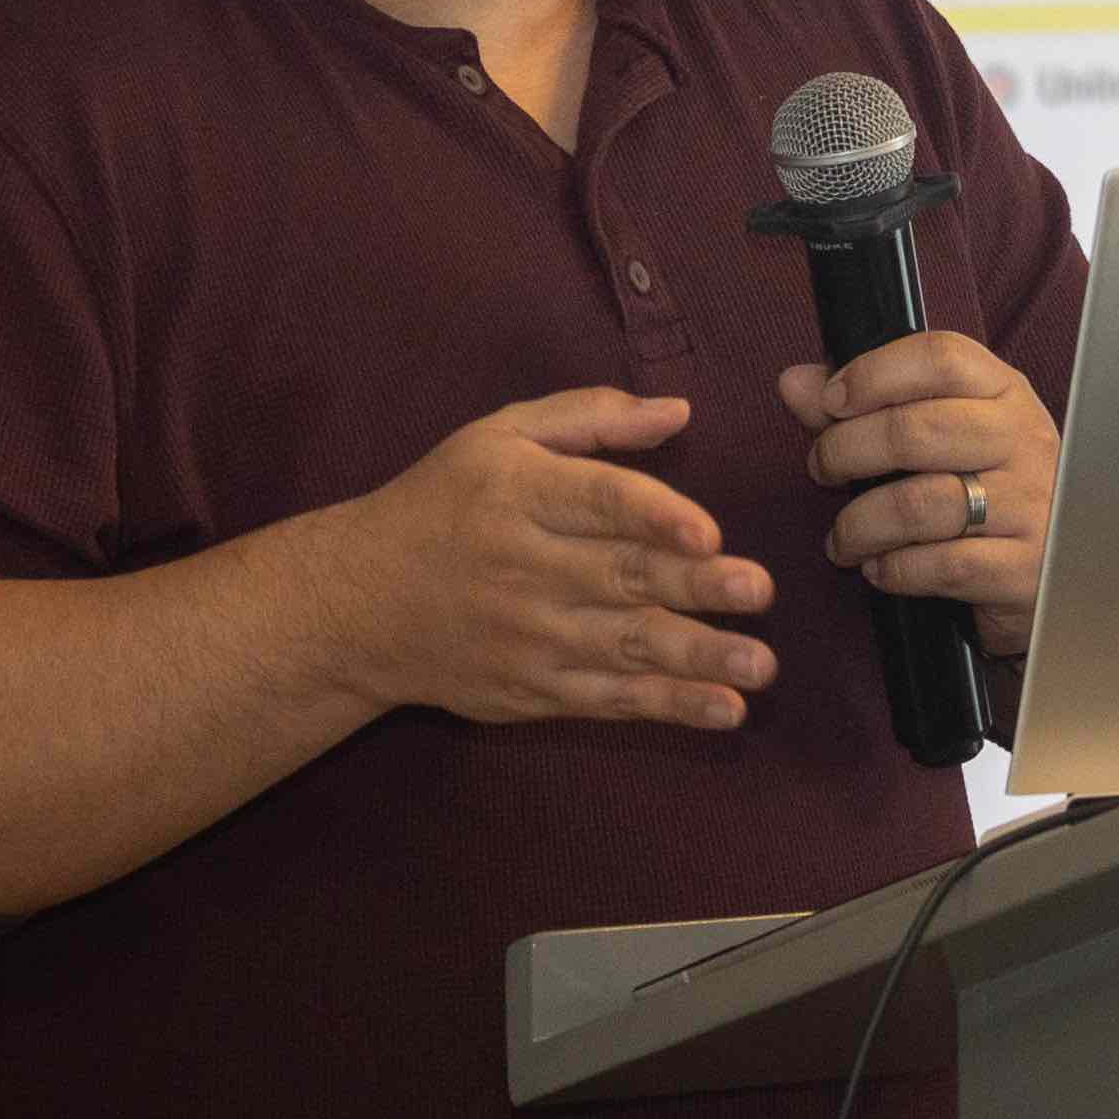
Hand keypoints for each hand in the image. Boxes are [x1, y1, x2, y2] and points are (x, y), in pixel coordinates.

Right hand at [322, 386, 780, 730]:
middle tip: (759, 589)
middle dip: (694, 588)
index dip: (654, 518)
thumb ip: (591, 418)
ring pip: (625, 648)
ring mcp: (530, 637)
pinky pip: (609, 701)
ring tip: (761, 665)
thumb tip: (679, 411)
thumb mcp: (499, 436)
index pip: (597, 503)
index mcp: (520, 493)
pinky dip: (668, 707)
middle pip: (621, 578)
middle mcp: (526, 568)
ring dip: (699, 658)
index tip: (709, 534)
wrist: (356, 604)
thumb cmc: (442, 503)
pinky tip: (724, 708)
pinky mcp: (531, 690)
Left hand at [780, 335, 1062, 655]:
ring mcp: (1030, 505)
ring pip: (920, 505)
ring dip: (860, 525)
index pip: (940, 358)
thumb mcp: (938, 435)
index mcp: (1004, 393)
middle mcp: (1023, 441)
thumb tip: (794, 382)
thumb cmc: (984, 489)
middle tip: (823, 471)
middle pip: (916, 430)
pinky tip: (880, 569)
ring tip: (843, 538)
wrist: (1056, 568)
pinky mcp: (1024, 568)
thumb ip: (864, 407)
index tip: (830, 403)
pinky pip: (942, 566)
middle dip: (846, 452)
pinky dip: (894, 570)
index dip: (873, 374)